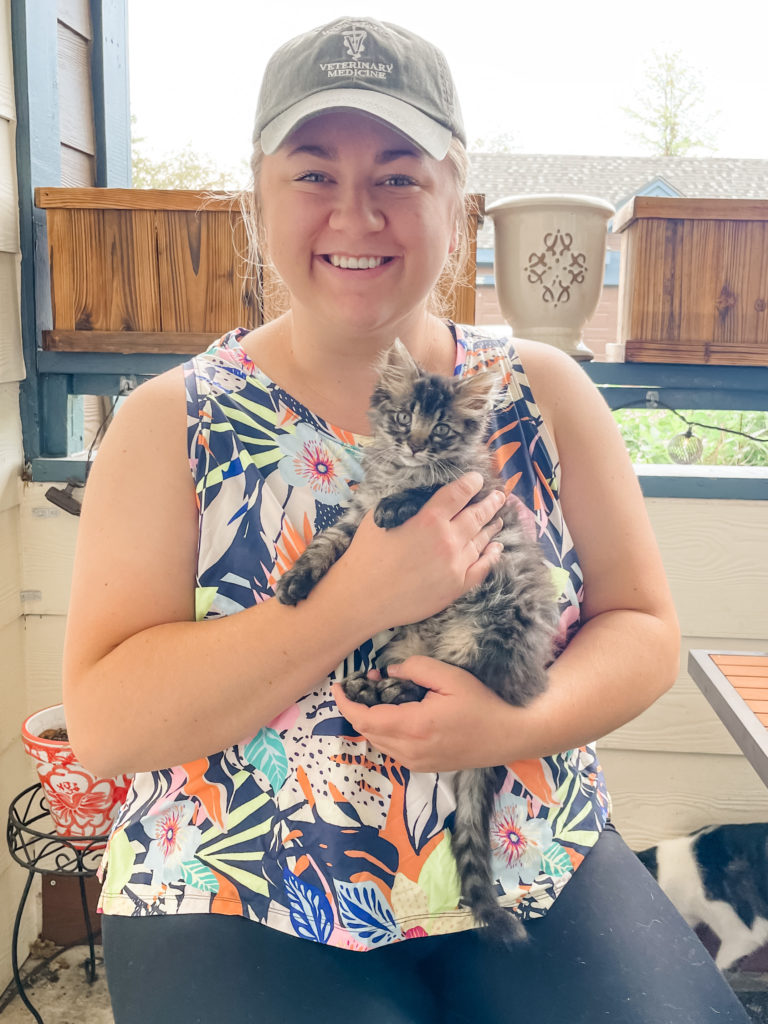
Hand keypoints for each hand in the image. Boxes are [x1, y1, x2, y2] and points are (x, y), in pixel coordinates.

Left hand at [332, 656, 522, 771]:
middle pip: (367, 732)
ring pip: (378, 744)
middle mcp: (410, 751)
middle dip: (357, 709)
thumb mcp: (450, 677)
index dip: (346, 704)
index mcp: (414, 727)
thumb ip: (416, 669)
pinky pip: (392, 750)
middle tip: (361, 686)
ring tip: (376, 697)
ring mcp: (417, 763)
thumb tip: (390, 672)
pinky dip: (384, 732)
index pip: (365, 719)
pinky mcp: (424, 767)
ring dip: (370, 722)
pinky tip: (394, 715)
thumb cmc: (482, 704)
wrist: (508, 736)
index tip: (338, 687)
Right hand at [336, 473, 506, 631]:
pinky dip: (492, 555)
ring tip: (499, 517)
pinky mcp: (456, 587)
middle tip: (499, 496)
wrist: (363, 598)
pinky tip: (496, 548)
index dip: (472, 483)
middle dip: (490, 503)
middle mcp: (448, 539)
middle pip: (477, 515)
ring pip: (481, 540)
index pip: (459, 493)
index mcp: (429, 519)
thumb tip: (423, 496)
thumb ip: (406, 503)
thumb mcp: (380, 516)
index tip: (478, 479)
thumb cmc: (366, 555)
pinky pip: (482, 568)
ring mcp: (455, 564)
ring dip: (492, 526)